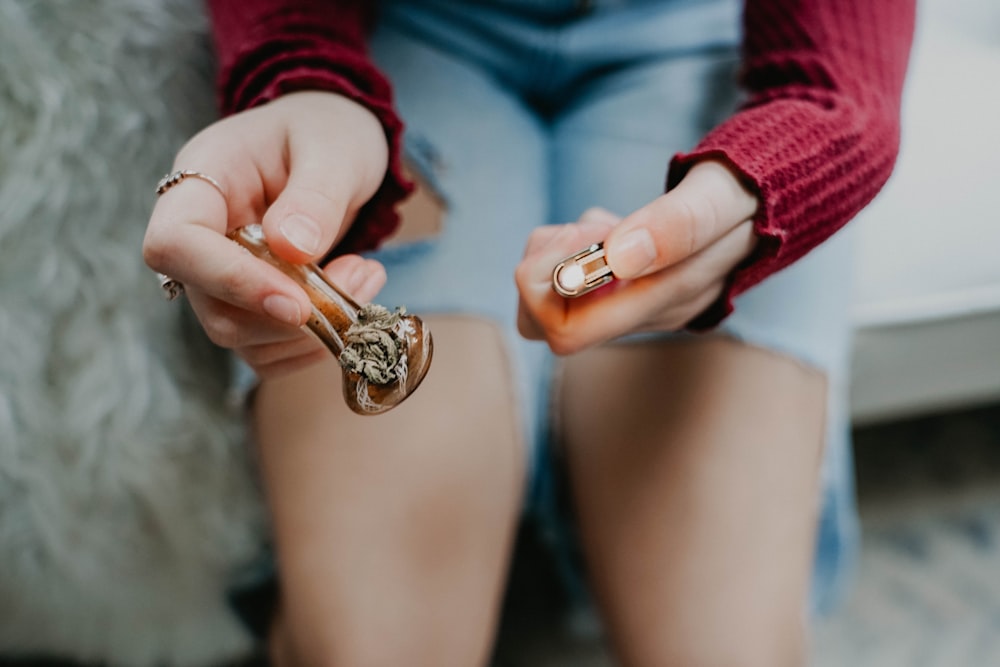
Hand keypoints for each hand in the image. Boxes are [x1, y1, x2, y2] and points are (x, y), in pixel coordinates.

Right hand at [143, 92, 388, 376]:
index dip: (229, 281)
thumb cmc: (327, 130)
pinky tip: (353, 298)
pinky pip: (269, 349)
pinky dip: (315, 341)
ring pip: (243, 336)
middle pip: (212, 307)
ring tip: (366, 277)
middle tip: (361, 276)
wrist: (334, 143)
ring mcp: (220, 275)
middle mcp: (199, 235)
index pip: (175, 245)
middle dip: (293, 313)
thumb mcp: (334, 149)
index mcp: (201, 181)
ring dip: (312, 330)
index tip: (298, 302)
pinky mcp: (249, 303)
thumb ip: (315, 197)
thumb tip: (291, 248)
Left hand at [515, 160, 758, 354]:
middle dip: (543, 266)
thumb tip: (617, 259)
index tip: (581, 235)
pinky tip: (611, 226)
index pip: (564, 332)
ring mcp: (629, 306)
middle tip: (588, 227)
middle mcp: (640, 316)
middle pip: (540, 323)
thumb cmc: (753, 194)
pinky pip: (564, 277)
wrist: (779, 200)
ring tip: (604, 222)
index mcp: (661, 305)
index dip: (549, 284)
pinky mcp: (623, 290)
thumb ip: (678, 225)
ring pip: (546, 299)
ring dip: (555, 252)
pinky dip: (570, 244)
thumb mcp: (723, 197)